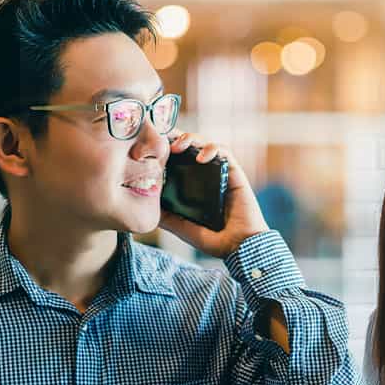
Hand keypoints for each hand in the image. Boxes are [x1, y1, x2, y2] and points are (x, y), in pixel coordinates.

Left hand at [158, 132, 268, 257]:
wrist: (239, 247)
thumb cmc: (214, 240)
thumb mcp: (182, 227)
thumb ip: (166, 216)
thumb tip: (145, 205)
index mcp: (193, 186)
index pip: (177, 159)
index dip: (164, 148)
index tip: (150, 146)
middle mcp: (206, 176)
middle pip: (189, 146)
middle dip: (175, 137)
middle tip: (161, 139)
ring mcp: (220, 173)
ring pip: (205, 144)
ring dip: (191, 139)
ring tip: (178, 146)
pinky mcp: (234, 173)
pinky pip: (224, 152)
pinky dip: (211, 149)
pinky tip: (200, 158)